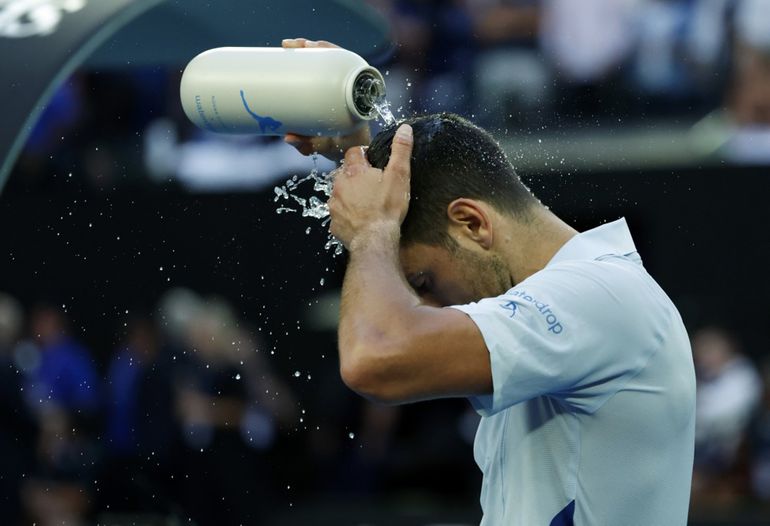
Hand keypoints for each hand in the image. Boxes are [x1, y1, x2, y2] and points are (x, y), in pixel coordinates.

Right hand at [281, 37, 371, 161]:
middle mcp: (352, 89)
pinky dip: (309, 63)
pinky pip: (324, 73)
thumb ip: (308, 145)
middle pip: (335, 57)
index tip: (307, 47)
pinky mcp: (334, 93)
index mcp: (357, 97)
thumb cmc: (344, 150)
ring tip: (288, 48)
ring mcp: (343, 90)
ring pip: (329, 63)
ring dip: (309, 53)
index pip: (345, 63)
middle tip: (288, 46)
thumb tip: (287, 137)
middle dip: (312, 47)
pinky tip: (295, 58)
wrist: (353, 153)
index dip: (327, 50)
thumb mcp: (327, 147)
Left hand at [329, 124, 412, 248]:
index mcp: (354, 171)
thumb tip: (404, 129)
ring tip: (367, 205)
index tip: (372, 162)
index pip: (353, 153)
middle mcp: (339, 185)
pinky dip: (347, 216)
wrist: (375, 239)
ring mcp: (334, 205)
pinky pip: (339, 215)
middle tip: (372, 186)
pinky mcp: (334, 224)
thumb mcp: (399, 176)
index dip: (363, 156)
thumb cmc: (387, 207)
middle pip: (344, 174)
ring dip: (350, 196)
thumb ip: (401, 151)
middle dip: (356, 177)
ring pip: (340, 194)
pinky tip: (360, 221)